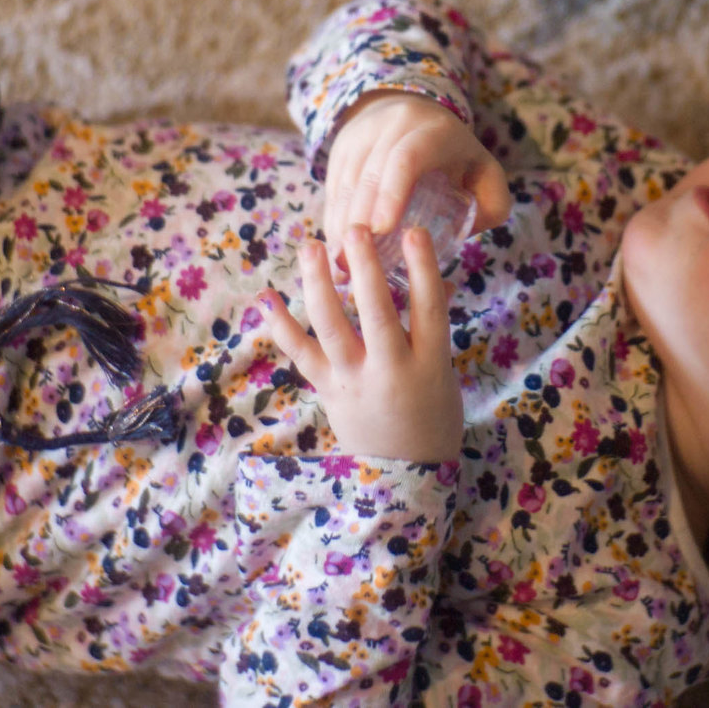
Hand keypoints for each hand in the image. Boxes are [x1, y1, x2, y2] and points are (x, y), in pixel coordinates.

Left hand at [256, 228, 461, 461]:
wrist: (406, 477)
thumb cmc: (432, 414)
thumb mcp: (444, 372)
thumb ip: (429, 327)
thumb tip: (428, 275)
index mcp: (430, 363)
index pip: (429, 309)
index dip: (422, 269)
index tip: (413, 231)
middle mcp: (391, 371)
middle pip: (377, 315)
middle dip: (365, 271)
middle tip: (354, 230)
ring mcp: (354, 381)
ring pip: (333, 329)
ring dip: (317, 286)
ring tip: (310, 248)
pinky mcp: (327, 390)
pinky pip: (300, 354)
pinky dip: (280, 325)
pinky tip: (265, 296)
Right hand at [323, 91, 510, 255]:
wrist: (415, 114)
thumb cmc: (456, 156)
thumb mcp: (486, 172)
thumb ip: (493, 204)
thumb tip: (470, 233)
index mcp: (433, 132)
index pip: (406, 158)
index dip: (392, 192)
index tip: (382, 230)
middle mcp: (393, 125)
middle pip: (369, 173)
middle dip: (359, 219)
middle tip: (356, 262)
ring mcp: (363, 134)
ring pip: (345, 180)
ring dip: (340, 224)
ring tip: (341, 265)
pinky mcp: (342, 146)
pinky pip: (332, 184)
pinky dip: (331, 218)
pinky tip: (334, 249)